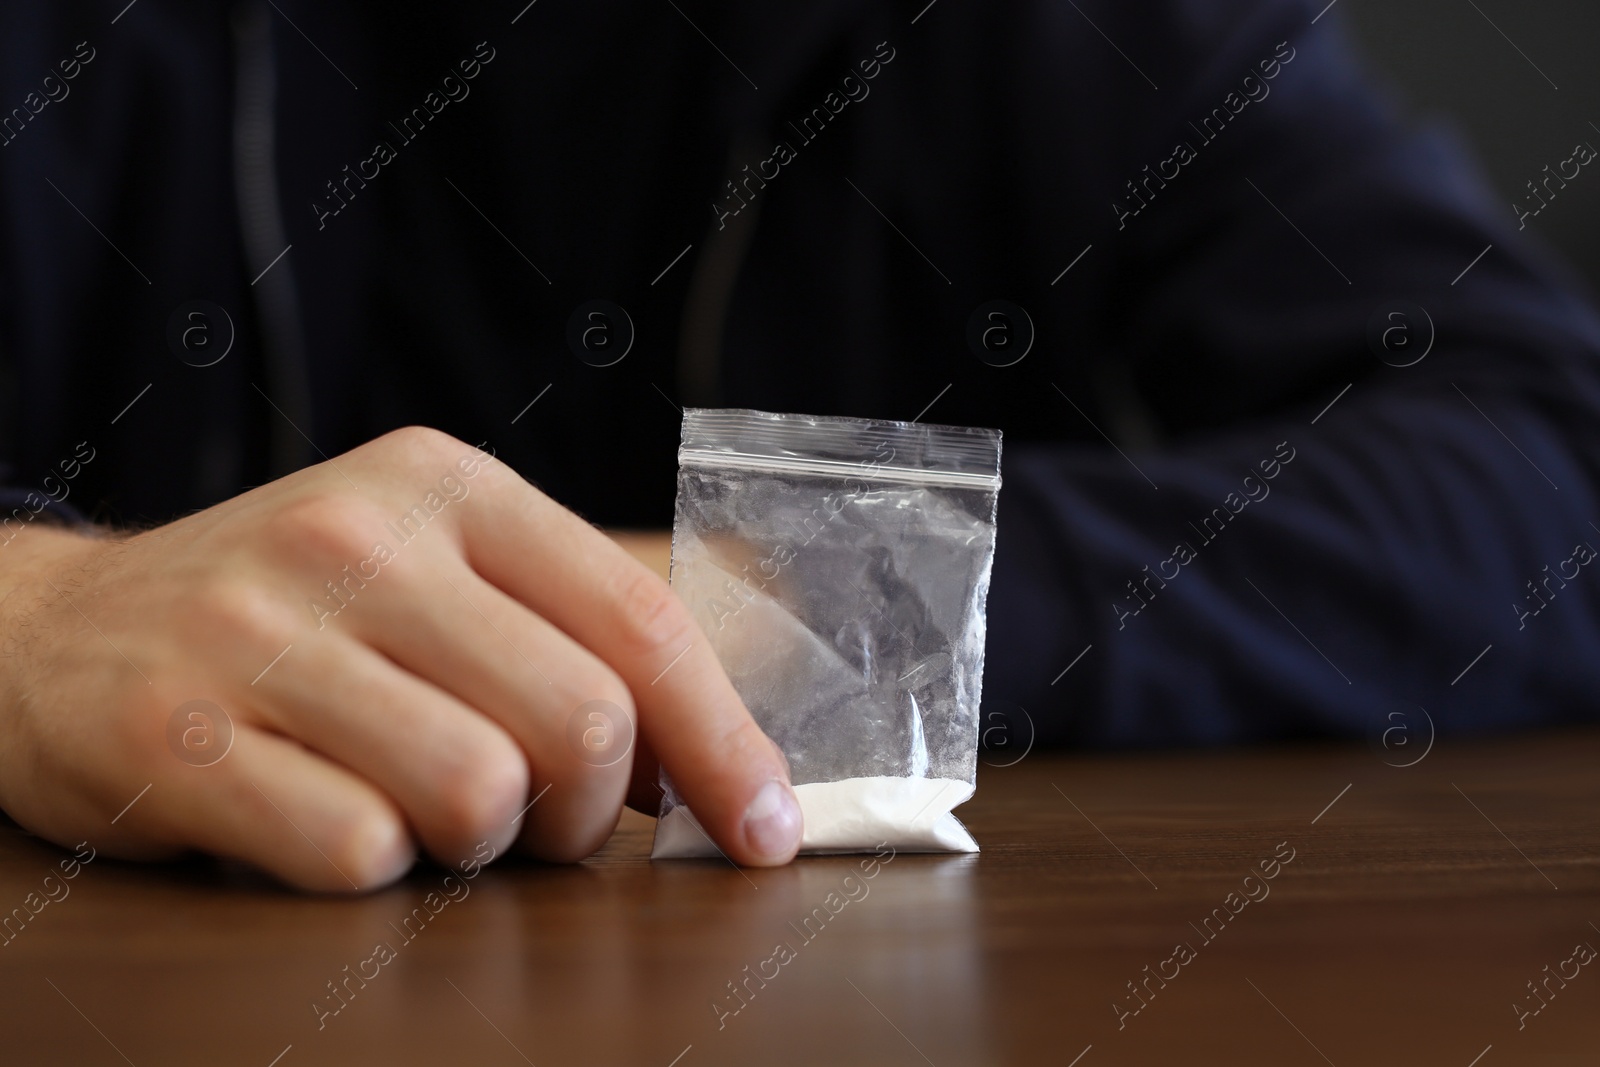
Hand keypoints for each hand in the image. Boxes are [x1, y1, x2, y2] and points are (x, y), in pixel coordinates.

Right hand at [0, 427, 800, 890]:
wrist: (52, 632)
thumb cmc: (288, 618)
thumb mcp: (429, 570)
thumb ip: (567, 633)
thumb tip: (710, 751)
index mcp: (447, 488)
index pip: (639, 624)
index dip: (725, 744)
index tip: (764, 831)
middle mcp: (357, 538)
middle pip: (579, 719)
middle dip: (587, 809)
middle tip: (539, 820)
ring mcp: (259, 632)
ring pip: (479, 794)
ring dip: (477, 842)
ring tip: (418, 808)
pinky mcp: (175, 734)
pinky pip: (357, 852)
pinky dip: (372, 868)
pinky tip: (326, 819)